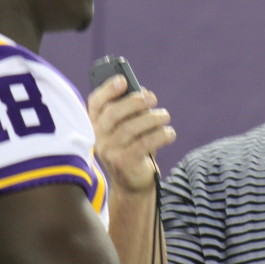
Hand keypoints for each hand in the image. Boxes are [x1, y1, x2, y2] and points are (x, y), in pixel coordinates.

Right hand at [87, 76, 175, 194]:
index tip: (123, 80)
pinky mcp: (123, 163)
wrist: (132, 183)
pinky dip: (160, 135)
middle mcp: (98, 137)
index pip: (95, 103)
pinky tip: (169, 133)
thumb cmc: (132, 148)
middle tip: (152, 99)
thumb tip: (143, 92)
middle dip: (135, 101)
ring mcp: (108, 151)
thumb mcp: (129, 127)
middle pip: (113, 113)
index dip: (107, 89)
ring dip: (152, 118)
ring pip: (130, 128)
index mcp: (95, 124)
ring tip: (165, 116)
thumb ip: (130, 110)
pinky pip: (144, 143)